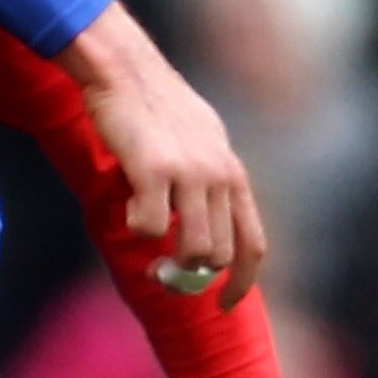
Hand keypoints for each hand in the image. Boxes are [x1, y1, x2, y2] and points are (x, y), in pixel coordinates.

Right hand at [60, 2, 266, 306]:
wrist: (125, 71)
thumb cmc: (155, 106)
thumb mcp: (200, 142)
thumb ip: (209, 180)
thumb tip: (204, 223)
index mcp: (233, 173)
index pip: (253, 244)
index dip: (242, 283)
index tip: (224, 306)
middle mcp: (219, 176)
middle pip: (220, 254)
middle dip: (192, 276)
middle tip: (161, 275)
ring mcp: (190, 174)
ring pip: (193, 249)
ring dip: (166, 262)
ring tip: (144, 244)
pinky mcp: (154, 171)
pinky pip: (151, 228)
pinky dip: (136, 230)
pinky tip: (124, 208)